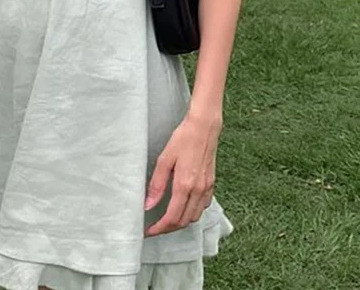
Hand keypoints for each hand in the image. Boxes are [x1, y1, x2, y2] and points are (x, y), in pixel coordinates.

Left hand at [143, 112, 220, 236]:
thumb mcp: (165, 159)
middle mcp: (198, 190)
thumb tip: (148, 205)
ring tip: (167, 218)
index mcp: (185, 185)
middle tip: (155, 227)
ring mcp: (207, 188)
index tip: (149, 231)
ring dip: (181, 222)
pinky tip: (183, 205)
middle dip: (168, 228)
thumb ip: (157, 184)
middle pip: (184, 221)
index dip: (160, 228)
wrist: (204, 127)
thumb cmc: (183, 139)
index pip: (172, 217)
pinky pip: (203, 206)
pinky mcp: (211, 183)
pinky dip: (192, 212)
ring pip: (195, 216)